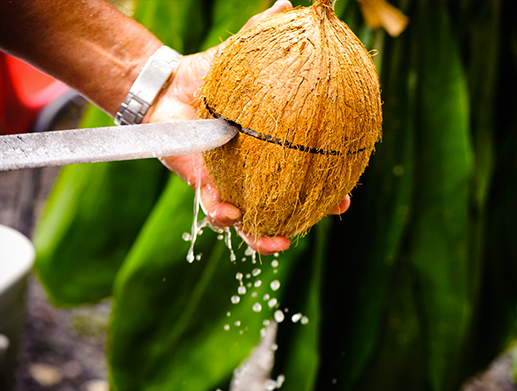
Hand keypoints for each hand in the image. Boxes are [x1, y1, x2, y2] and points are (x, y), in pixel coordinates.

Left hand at [143, 1, 349, 254]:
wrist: (166, 87)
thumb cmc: (209, 75)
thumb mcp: (240, 56)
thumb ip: (263, 34)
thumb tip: (291, 4)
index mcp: (271, 146)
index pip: (307, 169)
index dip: (331, 180)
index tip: (350, 185)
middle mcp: (254, 169)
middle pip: (288, 200)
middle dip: (310, 211)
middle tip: (335, 209)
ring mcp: (230, 180)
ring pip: (252, 217)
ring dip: (266, 234)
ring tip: (282, 241)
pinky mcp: (202, 182)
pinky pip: (214, 206)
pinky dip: (224, 214)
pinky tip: (233, 214)